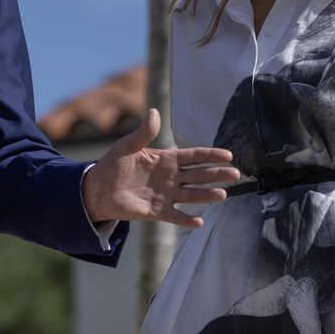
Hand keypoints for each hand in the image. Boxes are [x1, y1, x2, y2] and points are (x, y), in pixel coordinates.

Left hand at [81, 108, 238, 227]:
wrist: (98, 188)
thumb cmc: (113, 164)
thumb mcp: (127, 146)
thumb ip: (143, 132)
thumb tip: (154, 112)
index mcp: (166, 159)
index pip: (194, 156)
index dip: (211, 155)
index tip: (228, 155)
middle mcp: (171, 178)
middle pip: (199, 175)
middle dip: (217, 175)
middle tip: (235, 174)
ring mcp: (166, 195)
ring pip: (192, 195)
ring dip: (207, 195)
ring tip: (222, 195)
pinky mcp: (157, 211)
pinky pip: (175, 216)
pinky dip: (186, 220)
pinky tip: (199, 221)